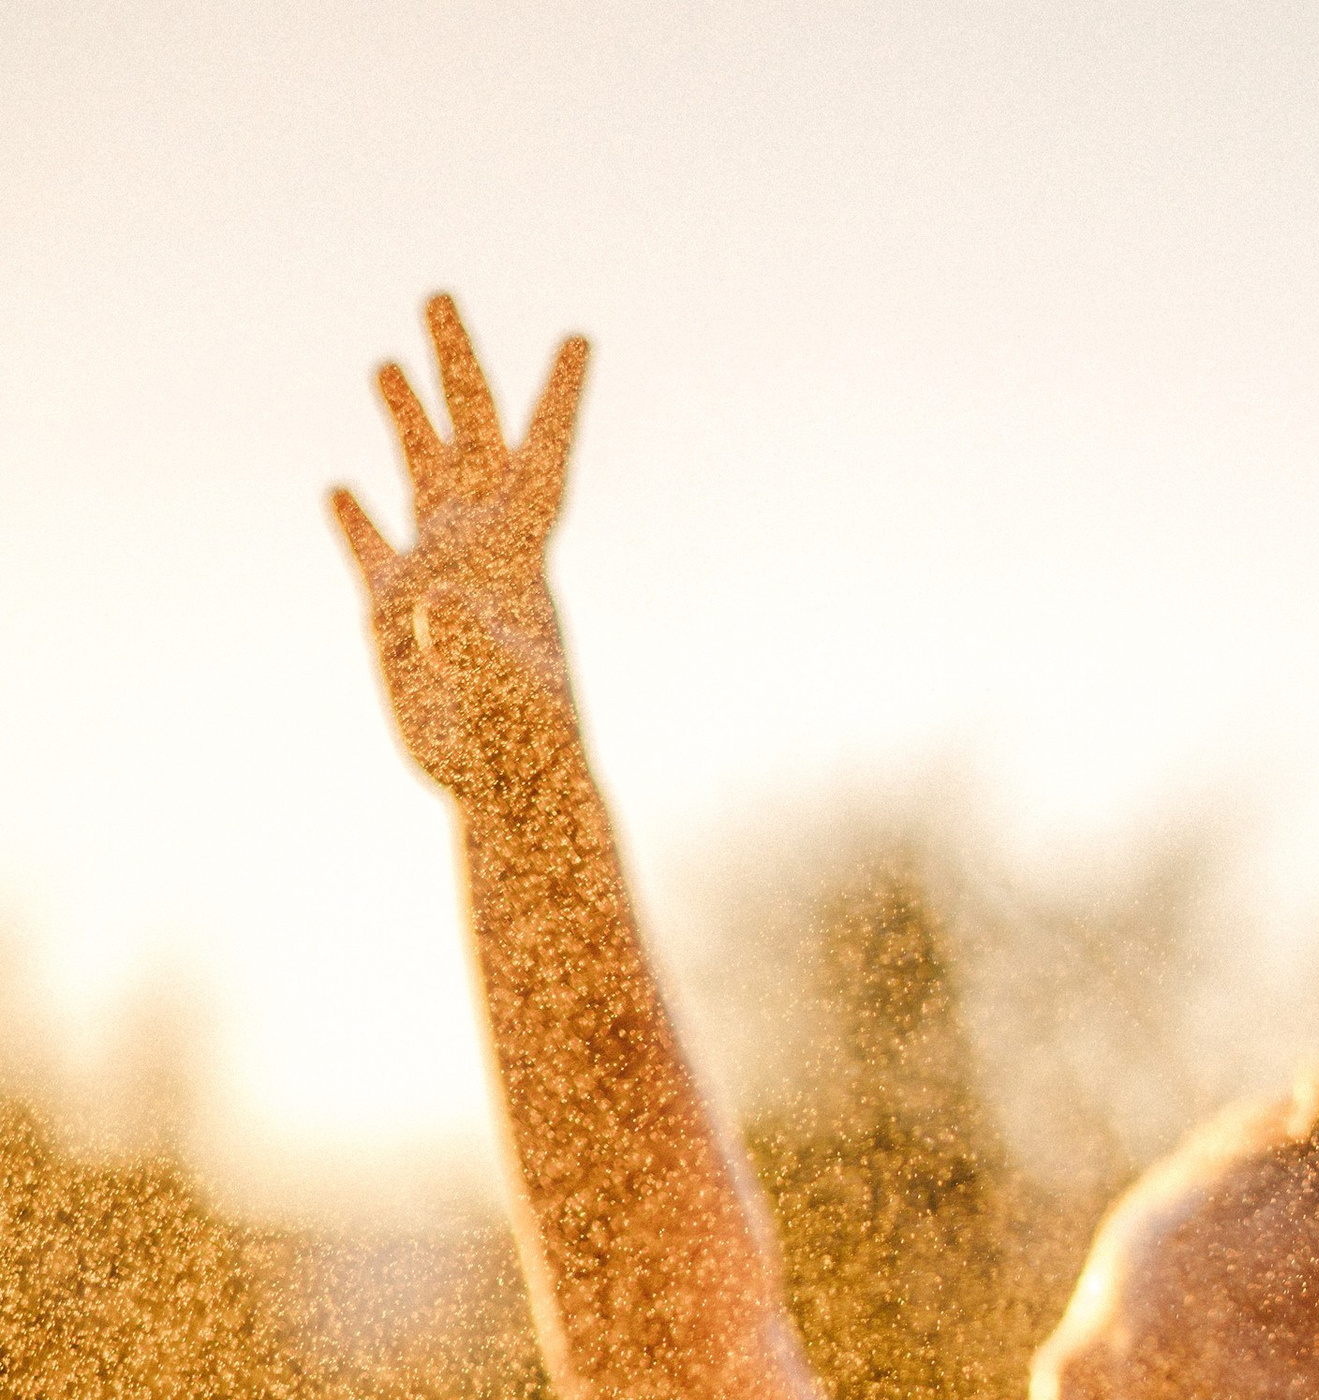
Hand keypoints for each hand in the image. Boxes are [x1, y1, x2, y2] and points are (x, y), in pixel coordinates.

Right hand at [331, 295, 589, 807]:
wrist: (501, 789)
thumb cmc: (517, 744)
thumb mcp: (500, 689)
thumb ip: (472, 642)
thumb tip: (435, 603)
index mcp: (517, 554)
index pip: (541, 460)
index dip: (560, 401)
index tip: (581, 339)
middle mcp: (479, 549)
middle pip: (471, 439)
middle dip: (456, 369)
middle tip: (439, 295)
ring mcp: (439, 577)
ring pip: (422, 477)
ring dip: (406, 421)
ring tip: (387, 364)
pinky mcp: (400, 618)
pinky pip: (374, 552)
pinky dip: (357, 520)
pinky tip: (340, 491)